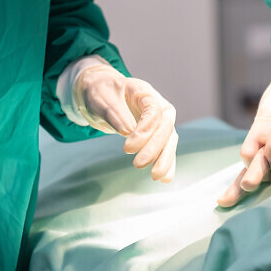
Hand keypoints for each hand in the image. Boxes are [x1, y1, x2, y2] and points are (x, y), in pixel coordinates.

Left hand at [73, 65, 177, 181]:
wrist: (102, 94)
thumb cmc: (101, 92)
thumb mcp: (100, 98)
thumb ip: (114, 113)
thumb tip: (127, 131)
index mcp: (144, 92)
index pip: (154, 112)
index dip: (144, 131)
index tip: (127, 148)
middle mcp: (158, 106)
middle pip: (165, 127)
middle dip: (154, 148)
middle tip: (138, 165)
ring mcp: (159, 120)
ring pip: (169, 140)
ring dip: (164, 159)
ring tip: (156, 177)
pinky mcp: (156, 134)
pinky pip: (165, 148)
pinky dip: (166, 163)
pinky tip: (165, 178)